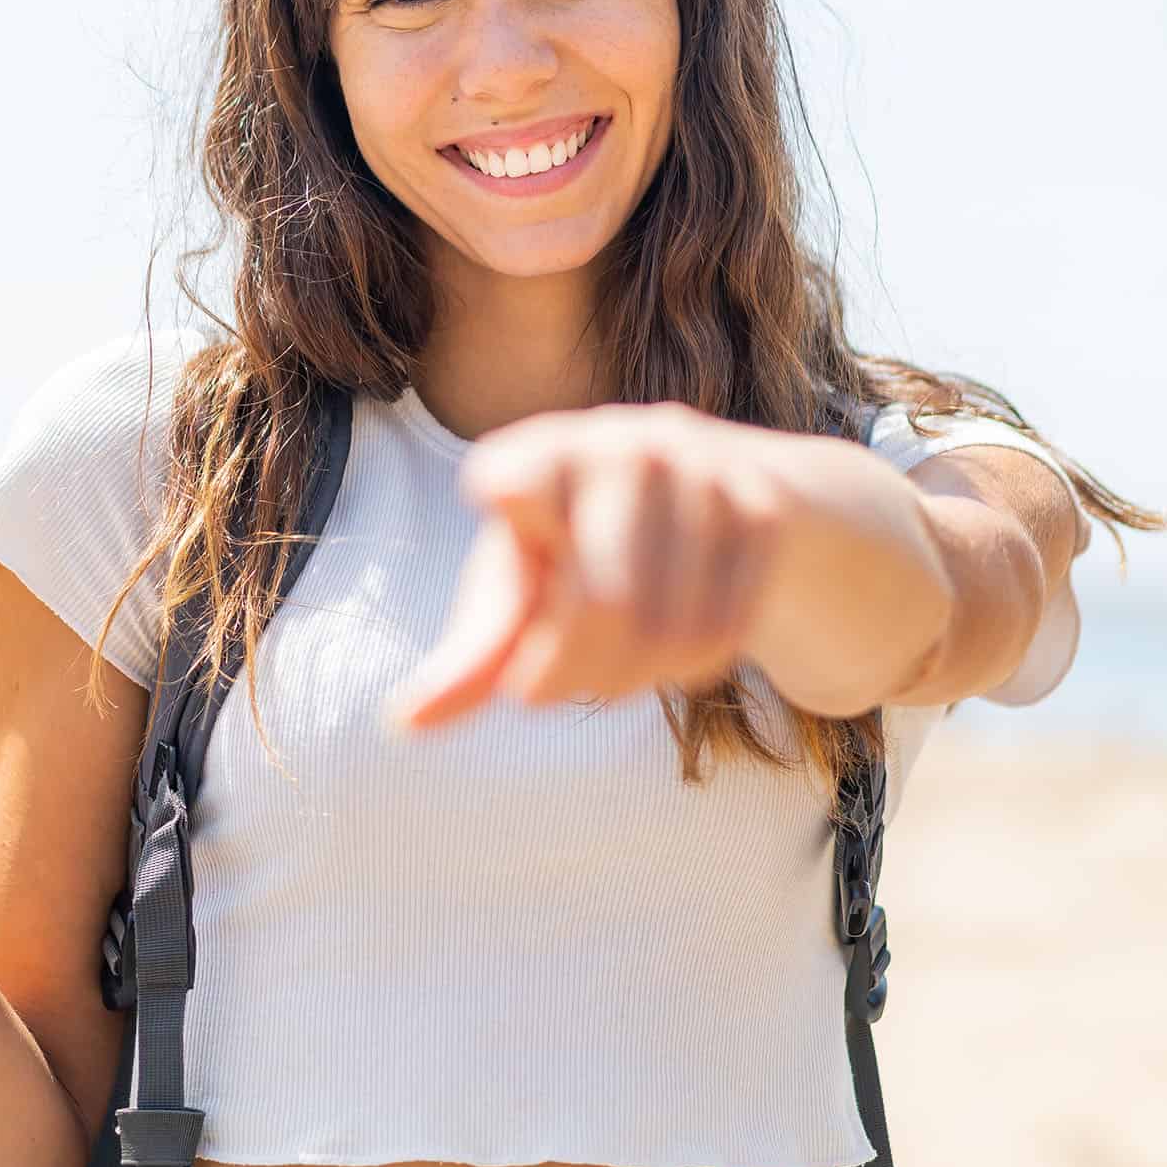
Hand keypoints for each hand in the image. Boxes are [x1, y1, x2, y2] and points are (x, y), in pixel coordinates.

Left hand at [381, 403, 795, 731]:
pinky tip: (669, 658)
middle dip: (574, 675)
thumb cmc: (581, 555)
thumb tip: (405, 725)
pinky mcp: (762, 504)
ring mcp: (700, 467)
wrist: (714, 504)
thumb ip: (469, 659)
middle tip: (543, 697)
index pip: (508, 487)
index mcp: (540, 450)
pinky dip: (691, 669)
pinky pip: (726, 628)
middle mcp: (619, 441)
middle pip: (606, 599)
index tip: (521, 612)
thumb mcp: (518, 596)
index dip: (516, 580)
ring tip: (608, 679)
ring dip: (632, 683)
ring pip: (670, 626)